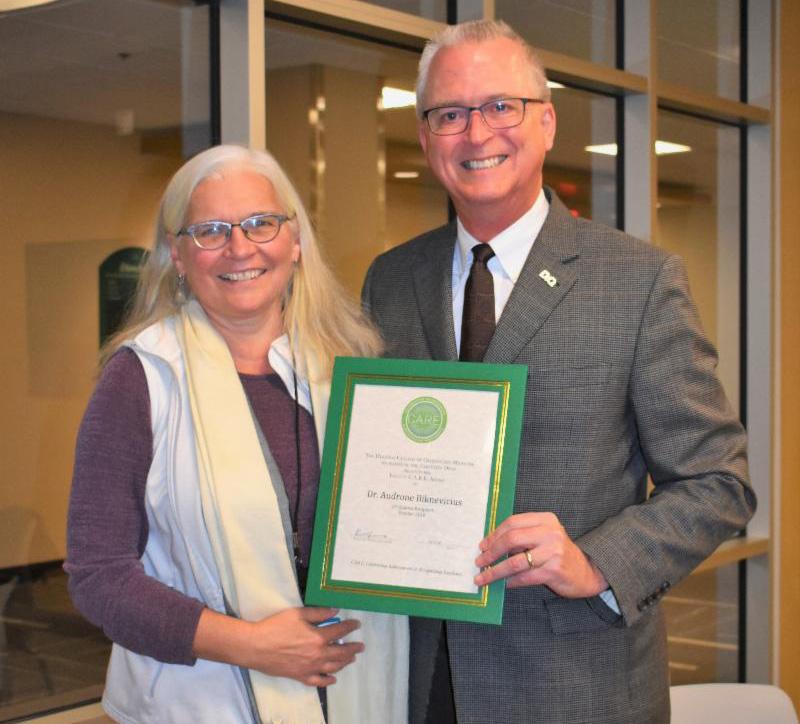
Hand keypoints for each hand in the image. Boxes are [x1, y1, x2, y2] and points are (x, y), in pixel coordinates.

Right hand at [194, 606, 363, 686]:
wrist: (256, 646)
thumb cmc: (276, 626)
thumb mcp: (298, 613)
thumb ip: (318, 613)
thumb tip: (335, 610)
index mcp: (318, 637)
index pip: (340, 630)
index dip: (350, 627)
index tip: (357, 624)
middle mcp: (318, 654)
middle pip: (341, 652)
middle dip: (353, 648)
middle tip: (360, 646)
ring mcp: (310, 667)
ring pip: (333, 666)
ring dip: (344, 662)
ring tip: (351, 658)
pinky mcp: (300, 676)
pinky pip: (318, 681)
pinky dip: (328, 680)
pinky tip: (333, 678)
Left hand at [474, 512, 607, 598]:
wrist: (587, 571)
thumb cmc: (558, 554)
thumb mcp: (543, 537)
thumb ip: (522, 537)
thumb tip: (490, 546)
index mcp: (545, 520)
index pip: (512, 523)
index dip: (494, 535)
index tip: (482, 546)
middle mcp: (550, 532)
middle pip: (511, 539)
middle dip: (492, 552)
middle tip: (480, 562)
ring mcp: (554, 551)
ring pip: (516, 561)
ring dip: (496, 571)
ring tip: (484, 577)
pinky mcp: (554, 570)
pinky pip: (526, 577)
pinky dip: (512, 581)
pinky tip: (505, 584)